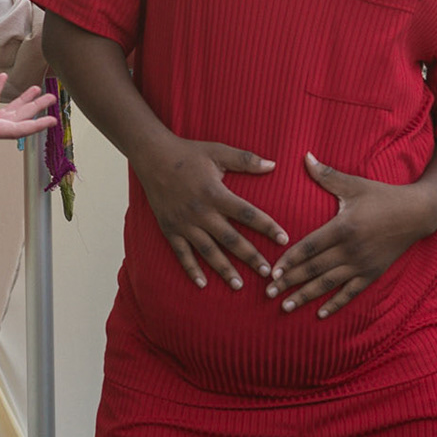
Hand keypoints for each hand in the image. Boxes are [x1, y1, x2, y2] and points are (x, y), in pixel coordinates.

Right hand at [134, 136, 289, 290]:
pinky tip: (203, 284)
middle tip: (267, 273)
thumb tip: (273, 165)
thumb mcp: (218, 151)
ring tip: (239, 285)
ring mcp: (184, 223)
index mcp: (215, 193)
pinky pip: (182, 253)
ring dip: (224, 269)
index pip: (247, 213)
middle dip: (250, 257)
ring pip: (208, 251)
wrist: (152, 157)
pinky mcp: (170, 229)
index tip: (284, 239)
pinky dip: (191, 269)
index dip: (267, 226)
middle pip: (230, 239)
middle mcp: (201, 212)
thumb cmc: (188, 153)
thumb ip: (246, 159)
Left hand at [267, 153, 436, 318]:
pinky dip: (335, 304)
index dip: (290, 260)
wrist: (417, 213)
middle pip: (314, 269)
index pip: (309, 247)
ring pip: (328, 284)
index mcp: (343, 227)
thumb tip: (305, 155)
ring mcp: (362, 264)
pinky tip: (319, 314)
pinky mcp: (372, 273)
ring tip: (286, 307)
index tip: (273, 272)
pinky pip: (350, 292)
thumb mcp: (354, 184)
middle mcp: (351, 249)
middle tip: (268, 293)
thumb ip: (327, 175)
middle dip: (290, 282)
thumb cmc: (383, 196)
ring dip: (306, 296)